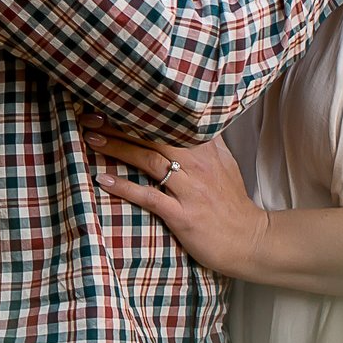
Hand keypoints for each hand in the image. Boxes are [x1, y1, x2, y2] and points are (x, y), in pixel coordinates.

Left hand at [80, 117, 267, 280]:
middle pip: (154, 136)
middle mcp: (198, 165)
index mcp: (207, 150)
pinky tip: (102, 179)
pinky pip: (149, 196)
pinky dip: (123, 187)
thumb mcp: (225, 165)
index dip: (141, 110)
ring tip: (91, 138)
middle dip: (120, 124)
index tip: (114, 101)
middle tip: (91, 116)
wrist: (251, 241)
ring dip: (117, 147)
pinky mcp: (183, 215)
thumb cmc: (232, 205)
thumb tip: (191, 120)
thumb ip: (207, 142)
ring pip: (149, 160)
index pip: (171, 122)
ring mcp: (191, 190)